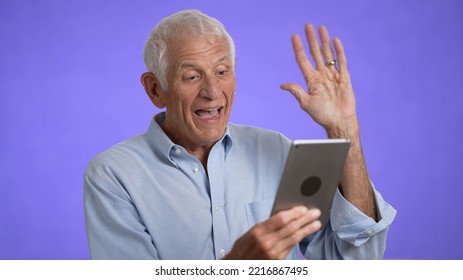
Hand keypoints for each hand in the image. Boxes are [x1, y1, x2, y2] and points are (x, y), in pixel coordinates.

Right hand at [224, 206, 320, 259]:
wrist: (238, 265)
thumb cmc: (244, 247)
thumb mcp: (251, 232)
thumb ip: (267, 225)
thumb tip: (286, 215)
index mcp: (258, 232)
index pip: (280, 219)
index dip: (294, 213)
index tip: (303, 208)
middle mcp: (266, 242)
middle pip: (291, 228)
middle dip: (305, 219)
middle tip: (315, 213)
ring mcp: (273, 253)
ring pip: (294, 238)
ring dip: (307, 230)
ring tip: (316, 223)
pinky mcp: (278, 261)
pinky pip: (291, 247)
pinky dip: (300, 239)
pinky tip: (306, 234)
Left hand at [281, 24, 358, 138]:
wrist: (339, 121)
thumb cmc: (323, 115)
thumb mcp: (306, 103)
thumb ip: (296, 91)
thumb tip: (282, 85)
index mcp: (311, 81)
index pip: (303, 60)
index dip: (298, 48)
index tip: (294, 37)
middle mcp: (321, 75)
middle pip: (315, 53)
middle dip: (311, 39)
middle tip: (308, 26)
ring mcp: (333, 75)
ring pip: (327, 54)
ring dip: (323, 41)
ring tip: (321, 28)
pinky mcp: (344, 78)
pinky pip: (341, 61)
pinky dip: (338, 51)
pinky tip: (335, 40)